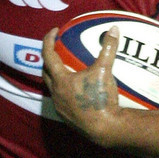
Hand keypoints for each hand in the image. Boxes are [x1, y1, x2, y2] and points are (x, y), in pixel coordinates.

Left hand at [41, 25, 121, 143]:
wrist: (105, 128)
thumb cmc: (101, 98)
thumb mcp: (105, 70)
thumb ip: (108, 48)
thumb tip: (113, 29)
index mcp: (60, 80)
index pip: (47, 55)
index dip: (48, 40)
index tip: (55, 31)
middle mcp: (55, 93)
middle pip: (45, 71)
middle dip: (48, 59)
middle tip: (57, 50)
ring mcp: (59, 106)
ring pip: (51, 87)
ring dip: (55, 76)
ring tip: (65, 69)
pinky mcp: (65, 117)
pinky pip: (60, 99)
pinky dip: (63, 90)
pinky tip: (74, 90)